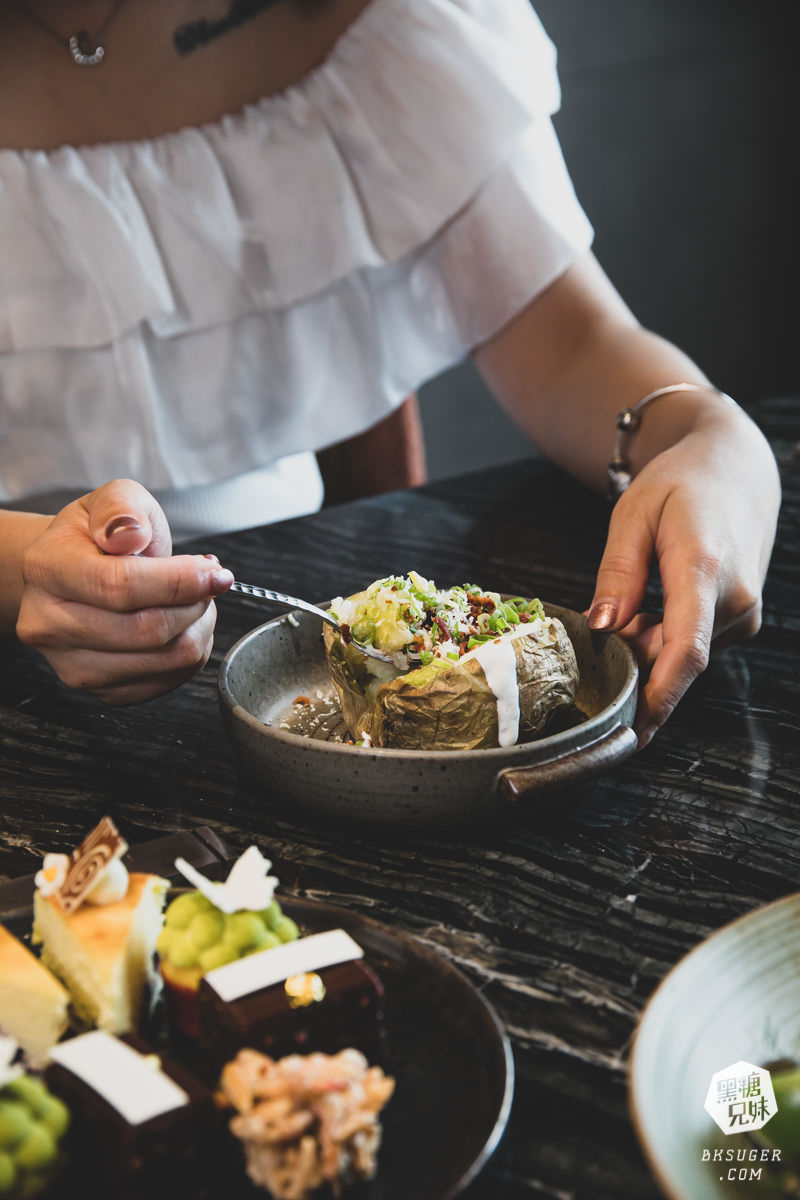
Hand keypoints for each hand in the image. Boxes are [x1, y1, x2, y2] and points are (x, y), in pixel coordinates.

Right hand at [16, 479, 233, 704]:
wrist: (74, 573)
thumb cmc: (97, 537)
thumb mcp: (113, 500)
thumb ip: (123, 509)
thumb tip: (130, 535)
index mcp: (48, 568)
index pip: (120, 585)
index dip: (178, 581)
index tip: (213, 571)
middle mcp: (49, 623)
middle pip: (146, 630)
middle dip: (194, 603)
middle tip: (208, 581)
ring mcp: (72, 664)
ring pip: (164, 660)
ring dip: (198, 627)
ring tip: (194, 600)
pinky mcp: (102, 691)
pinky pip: (168, 680)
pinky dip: (190, 651)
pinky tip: (182, 625)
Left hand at [587, 410, 779, 747]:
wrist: (735, 469)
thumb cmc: (679, 484)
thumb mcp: (633, 514)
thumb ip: (617, 572)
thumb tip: (604, 628)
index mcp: (704, 568)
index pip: (687, 650)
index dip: (660, 696)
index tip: (634, 729)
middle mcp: (735, 599)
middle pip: (675, 660)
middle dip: (632, 663)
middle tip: (598, 637)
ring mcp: (743, 612)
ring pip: (683, 656)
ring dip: (646, 648)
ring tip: (627, 608)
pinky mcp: (741, 619)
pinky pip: (694, 646)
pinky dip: (663, 640)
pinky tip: (649, 611)